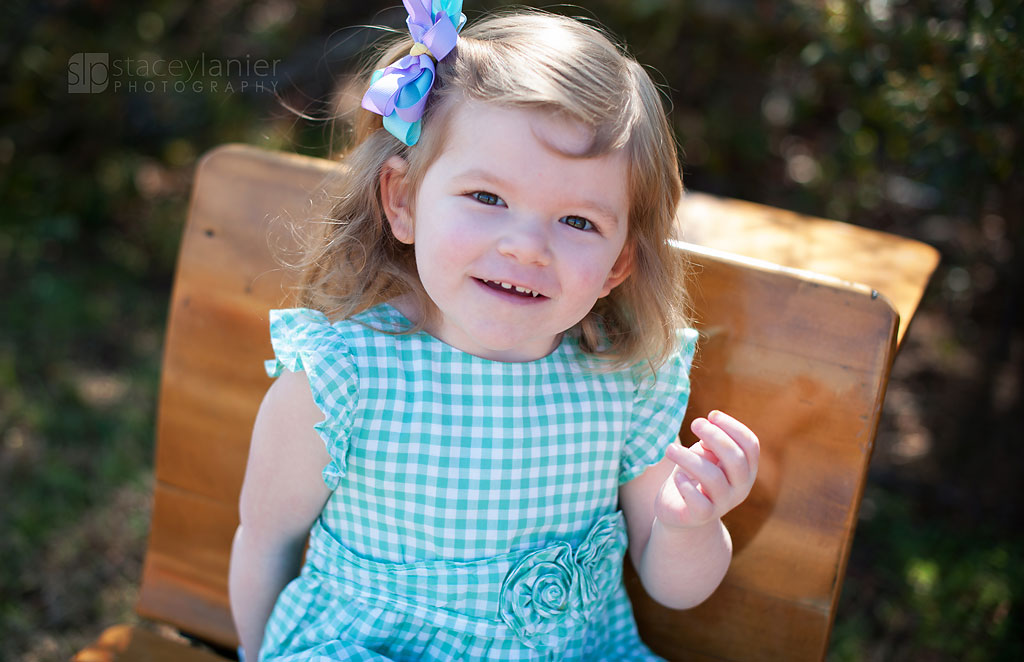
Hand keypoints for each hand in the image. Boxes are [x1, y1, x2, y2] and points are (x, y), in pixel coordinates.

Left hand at [655, 410, 759, 529]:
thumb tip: (707, 437)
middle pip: (737, 460)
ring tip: (670, 449)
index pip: (750, 445)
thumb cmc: (693, 475)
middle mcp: (740, 488)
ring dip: (689, 458)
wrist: (679, 510)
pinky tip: (677, 477)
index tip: (711, 415)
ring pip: (713, 478)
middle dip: (716, 437)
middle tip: (694, 424)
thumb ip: (710, 446)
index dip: (733, 427)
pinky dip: (686, 486)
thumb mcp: (703, 455)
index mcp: (746, 469)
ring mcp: (723, 504)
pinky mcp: (702, 516)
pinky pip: (699, 502)